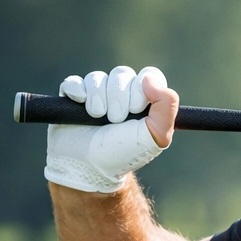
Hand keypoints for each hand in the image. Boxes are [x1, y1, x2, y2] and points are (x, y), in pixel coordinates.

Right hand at [44, 65, 177, 192]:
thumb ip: (166, 105)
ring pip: (97, 78)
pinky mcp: (73, 97)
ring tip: (98, 119)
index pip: (149, 74)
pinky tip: (81, 107)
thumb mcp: (157, 135)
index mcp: (145, 99)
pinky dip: (78, 93)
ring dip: (99, 100)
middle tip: (116, 121)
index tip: (136, 110)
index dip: (141, 89)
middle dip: (119, 99)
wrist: (91, 167)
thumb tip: (148, 78)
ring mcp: (97, 94)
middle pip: (122, 74)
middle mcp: (122, 92)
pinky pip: (75, 82)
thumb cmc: (126, 153)